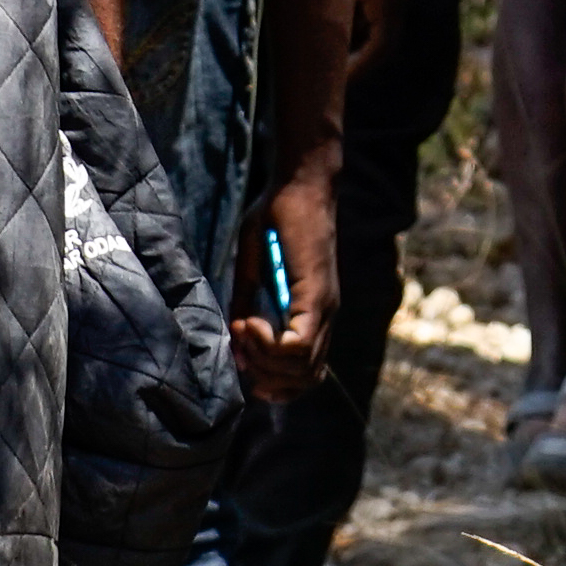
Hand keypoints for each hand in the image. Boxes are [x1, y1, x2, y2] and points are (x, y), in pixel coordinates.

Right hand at [233, 168, 339, 399]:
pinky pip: (298, 345)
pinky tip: (250, 320)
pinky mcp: (316, 296)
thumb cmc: (276, 220)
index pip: (304, 376)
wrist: (301, 183)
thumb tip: (239, 356)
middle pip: (305, 382)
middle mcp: (325, 317)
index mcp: (313, 315)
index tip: (242, 349)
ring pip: (303, 371)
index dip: (272, 378)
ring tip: (245, 330)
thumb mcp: (253, 272)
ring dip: (265, 361)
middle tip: (243, 345)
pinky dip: (268, 344)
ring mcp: (324, 308)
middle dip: (266, 377)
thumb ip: (247, 311)